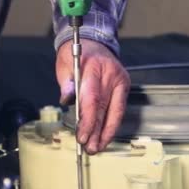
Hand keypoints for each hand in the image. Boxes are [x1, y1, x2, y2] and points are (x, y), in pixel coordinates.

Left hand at [56, 39, 129, 153]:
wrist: (93, 40)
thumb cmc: (76, 53)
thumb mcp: (64, 63)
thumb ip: (66, 82)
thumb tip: (67, 100)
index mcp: (94, 67)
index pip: (93, 99)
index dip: (89, 121)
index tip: (83, 137)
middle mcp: (111, 74)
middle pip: (105, 109)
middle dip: (97, 132)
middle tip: (90, 148)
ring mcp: (121, 81)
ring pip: (115, 112)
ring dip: (106, 132)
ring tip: (98, 147)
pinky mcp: (124, 86)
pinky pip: (118, 109)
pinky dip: (111, 123)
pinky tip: (105, 135)